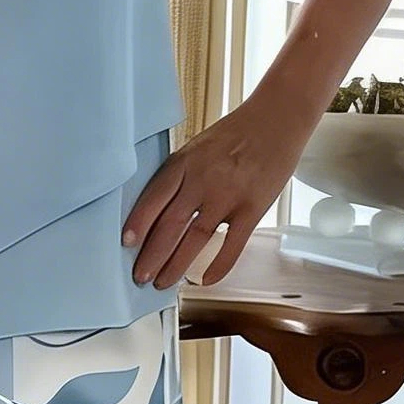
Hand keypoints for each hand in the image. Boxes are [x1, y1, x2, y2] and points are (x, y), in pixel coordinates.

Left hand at [122, 106, 304, 287]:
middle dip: (152, 256)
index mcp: (184, 164)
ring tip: (164, 282)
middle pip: (170, 225)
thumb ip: (179, 175)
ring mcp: (228, 196)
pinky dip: (218, 266)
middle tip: (140, 276)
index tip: (126, 244)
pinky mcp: (253, 208)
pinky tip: (204, 280)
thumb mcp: (197, 147)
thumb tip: (157, 208)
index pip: (153, 199)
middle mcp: (202, 181)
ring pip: (195, 239)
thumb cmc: (236, 134)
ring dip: (176, 266)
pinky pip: (232, 244)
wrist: (276, 120)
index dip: (137, 224)